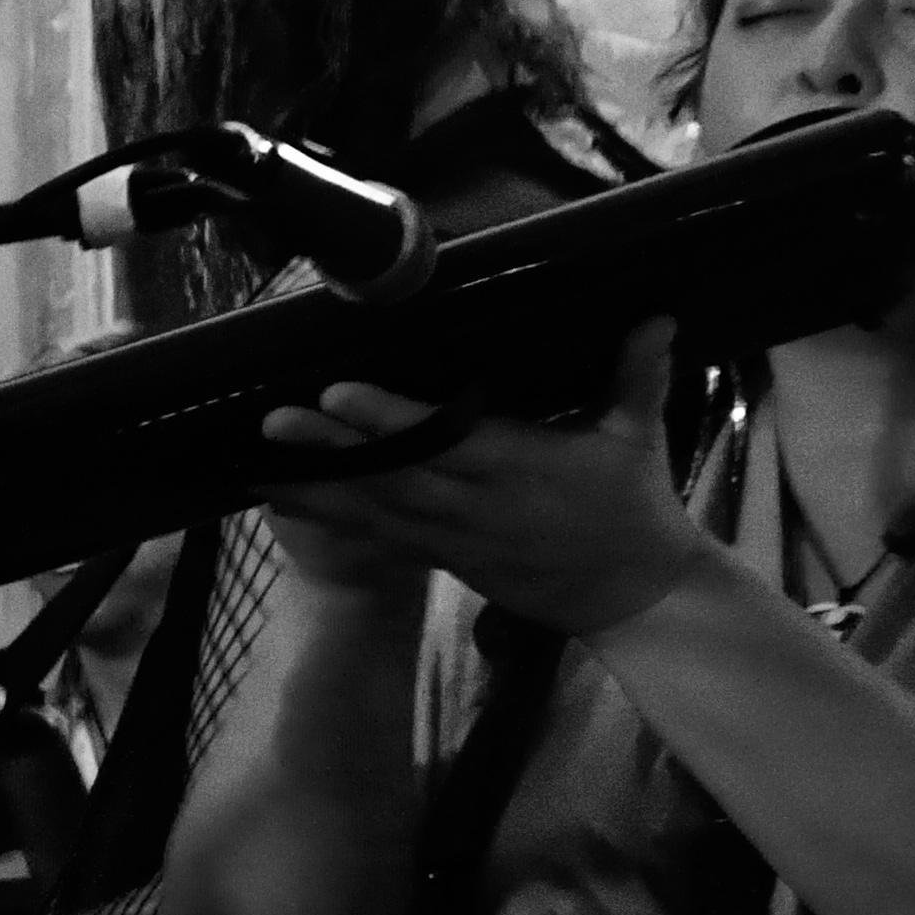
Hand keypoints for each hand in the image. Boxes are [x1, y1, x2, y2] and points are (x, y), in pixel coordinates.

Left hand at [254, 317, 712, 639]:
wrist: (633, 600)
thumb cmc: (637, 510)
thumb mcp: (641, 440)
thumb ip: (638, 374)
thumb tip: (656, 314)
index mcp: (523, 467)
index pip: (446, 439)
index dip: (391, 419)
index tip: (340, 393)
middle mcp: (479, 505)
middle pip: (394, 476)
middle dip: (333, 451)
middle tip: (275, 421)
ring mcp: (457, 538)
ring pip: (378, 513)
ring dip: (318, 489)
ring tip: (258, 464)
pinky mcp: (446, 559)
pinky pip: (381, 538)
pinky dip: (333, 519)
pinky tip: (286, 499)